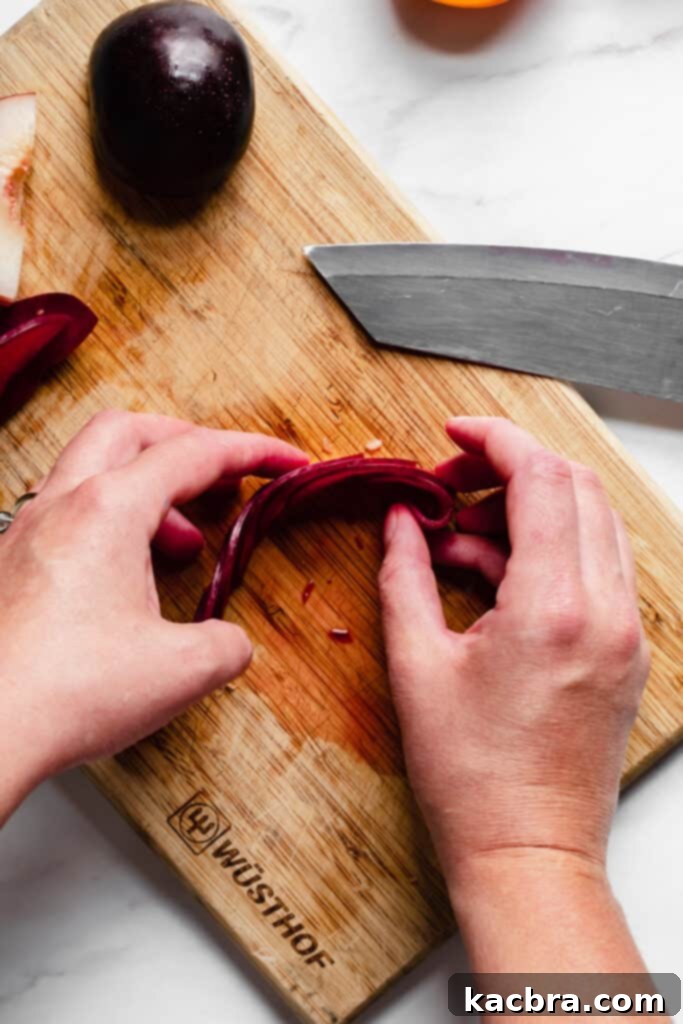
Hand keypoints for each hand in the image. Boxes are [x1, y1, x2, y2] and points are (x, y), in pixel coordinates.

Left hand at [0, 411, 307, 823]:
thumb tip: (231, 642)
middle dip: (185, 442)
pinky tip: (125, 575)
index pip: (194, 454)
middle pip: (127, 431)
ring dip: (145, 488)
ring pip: (89, 469)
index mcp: (108, 510)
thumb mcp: (181, 670)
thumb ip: (226, 646)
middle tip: (222, 472)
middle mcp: (60, 507)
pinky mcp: (10, 567)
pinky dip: (110, 523)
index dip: (251, 453)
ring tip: (180, 541)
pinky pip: (66, 514)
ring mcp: (26, 534)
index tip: (286, 461)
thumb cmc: (64, 692)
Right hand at [379, 417, 649, 899]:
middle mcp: (605, 612)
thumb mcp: (417, 665)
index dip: (494, 439)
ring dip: (529, 509)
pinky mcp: (624, 652)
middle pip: (575, 486)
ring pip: (592, 523)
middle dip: (510, 466)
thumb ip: (405, 575)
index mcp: (553, 608)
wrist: (528, 853)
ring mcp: (624, 632)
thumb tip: (403, 521)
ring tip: (460, 536)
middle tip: (452, 481)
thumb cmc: (473, 779)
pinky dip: (547, 551)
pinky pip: (595, 567)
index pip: (541, 478)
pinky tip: (491, 574)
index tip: (455, 433)